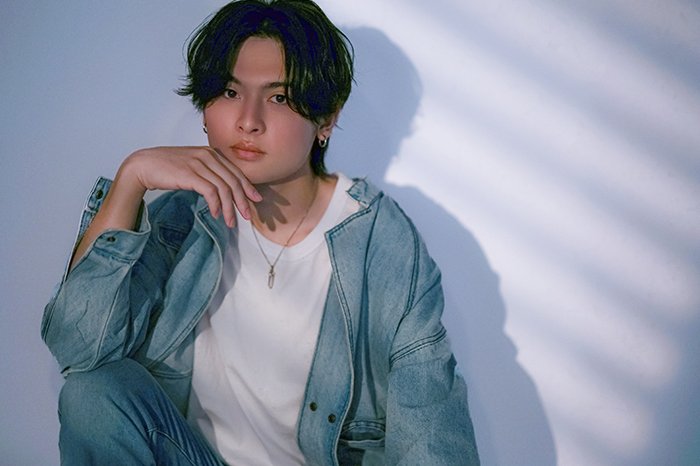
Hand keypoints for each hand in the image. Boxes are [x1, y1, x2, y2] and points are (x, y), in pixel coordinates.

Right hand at [121, 146, 261, 227]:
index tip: (255, 199)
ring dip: (229, 208)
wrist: (143, 165)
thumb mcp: (193, 165)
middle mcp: (207, 156)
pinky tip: (216, 214)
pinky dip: (216, 205)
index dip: (248, 187)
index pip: (236, 171)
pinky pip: (211, 192)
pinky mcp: (190, 174)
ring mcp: (199, 164)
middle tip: (247, 215)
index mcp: (211, 153)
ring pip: (224, 188)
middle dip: (243, 200)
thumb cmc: (167, 167)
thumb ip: (209, 172)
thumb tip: (224, 188)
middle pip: (234, 180)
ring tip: (230, 221)